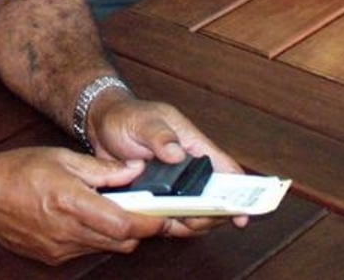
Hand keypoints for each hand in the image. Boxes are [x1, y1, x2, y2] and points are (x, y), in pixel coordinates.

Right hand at [0, 146, 168, 263]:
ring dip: (118, 231)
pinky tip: (86, 218)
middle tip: (144, 207)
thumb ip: (102, 170)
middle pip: (122, 240)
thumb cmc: (16, 171)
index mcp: (70, 202)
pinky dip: (96, 237)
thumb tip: (135, 170)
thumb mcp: (61, 158)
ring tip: (112, 207)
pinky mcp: (53, 258)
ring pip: (107, 248)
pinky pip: (87, 250)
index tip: (165, 214)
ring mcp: (60, 249)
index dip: (150, 222)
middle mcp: (67, 232)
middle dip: (139, 226)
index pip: (124, 223)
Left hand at [89, 96, 249, 235]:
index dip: (240, 192)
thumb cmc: (126, 117)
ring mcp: (176, 186)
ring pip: (195, 214)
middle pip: (214, 200)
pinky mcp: (160, 198)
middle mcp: (190, 168)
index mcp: (194, 146)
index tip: (242, 215)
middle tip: (191, 219)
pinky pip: (171, 218)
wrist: (100, 127)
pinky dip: (169, 225)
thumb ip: (160, 135)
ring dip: (188, 223)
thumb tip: (176, 153)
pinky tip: (157, 224)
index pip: (226, 170)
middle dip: (209, 215)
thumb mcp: (142, 121)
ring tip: (171, 221)